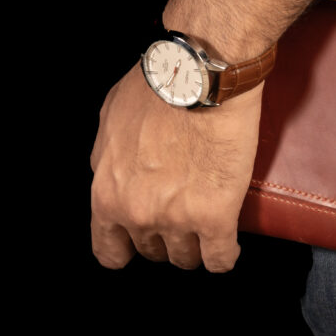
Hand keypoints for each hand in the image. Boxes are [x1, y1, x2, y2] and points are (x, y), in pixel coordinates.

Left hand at [90, 64, 260, 271]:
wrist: (203, 76)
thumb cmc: (159, 86)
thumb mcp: (111, 119)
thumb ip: (108, 157)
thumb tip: (116, 172)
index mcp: (107, 194)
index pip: (109, 250)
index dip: (128, 247)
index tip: (143, 238)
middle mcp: (138, 213)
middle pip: (153, 252)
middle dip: (167, 239)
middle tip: (183, 219)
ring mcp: (177, 218)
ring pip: (186, 258)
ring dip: (196, 247)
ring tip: (208, 231)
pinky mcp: (216, 215)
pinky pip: (219, 259)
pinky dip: (224, 257)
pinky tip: (228, 247)